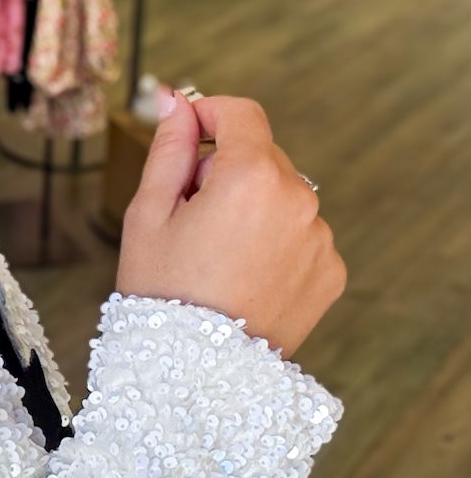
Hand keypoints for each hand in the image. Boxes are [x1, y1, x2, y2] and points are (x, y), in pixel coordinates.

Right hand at [116, 92, 345, 359]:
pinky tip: (244, 278)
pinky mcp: (330, 271)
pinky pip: (301, 236)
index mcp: (250, 176)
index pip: (241, 113)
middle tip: (190, 219)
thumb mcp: (148, 214)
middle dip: (226, 171)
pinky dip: (275, 244)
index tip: (187, 133)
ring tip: (217, 258)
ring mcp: (320, 238)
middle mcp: (298, 199)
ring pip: (283, 197)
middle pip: (262, 156)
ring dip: (254, 208)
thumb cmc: (161, 294)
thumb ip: (168, 147)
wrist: (194, 376)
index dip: (209, 114)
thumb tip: (176, 100)